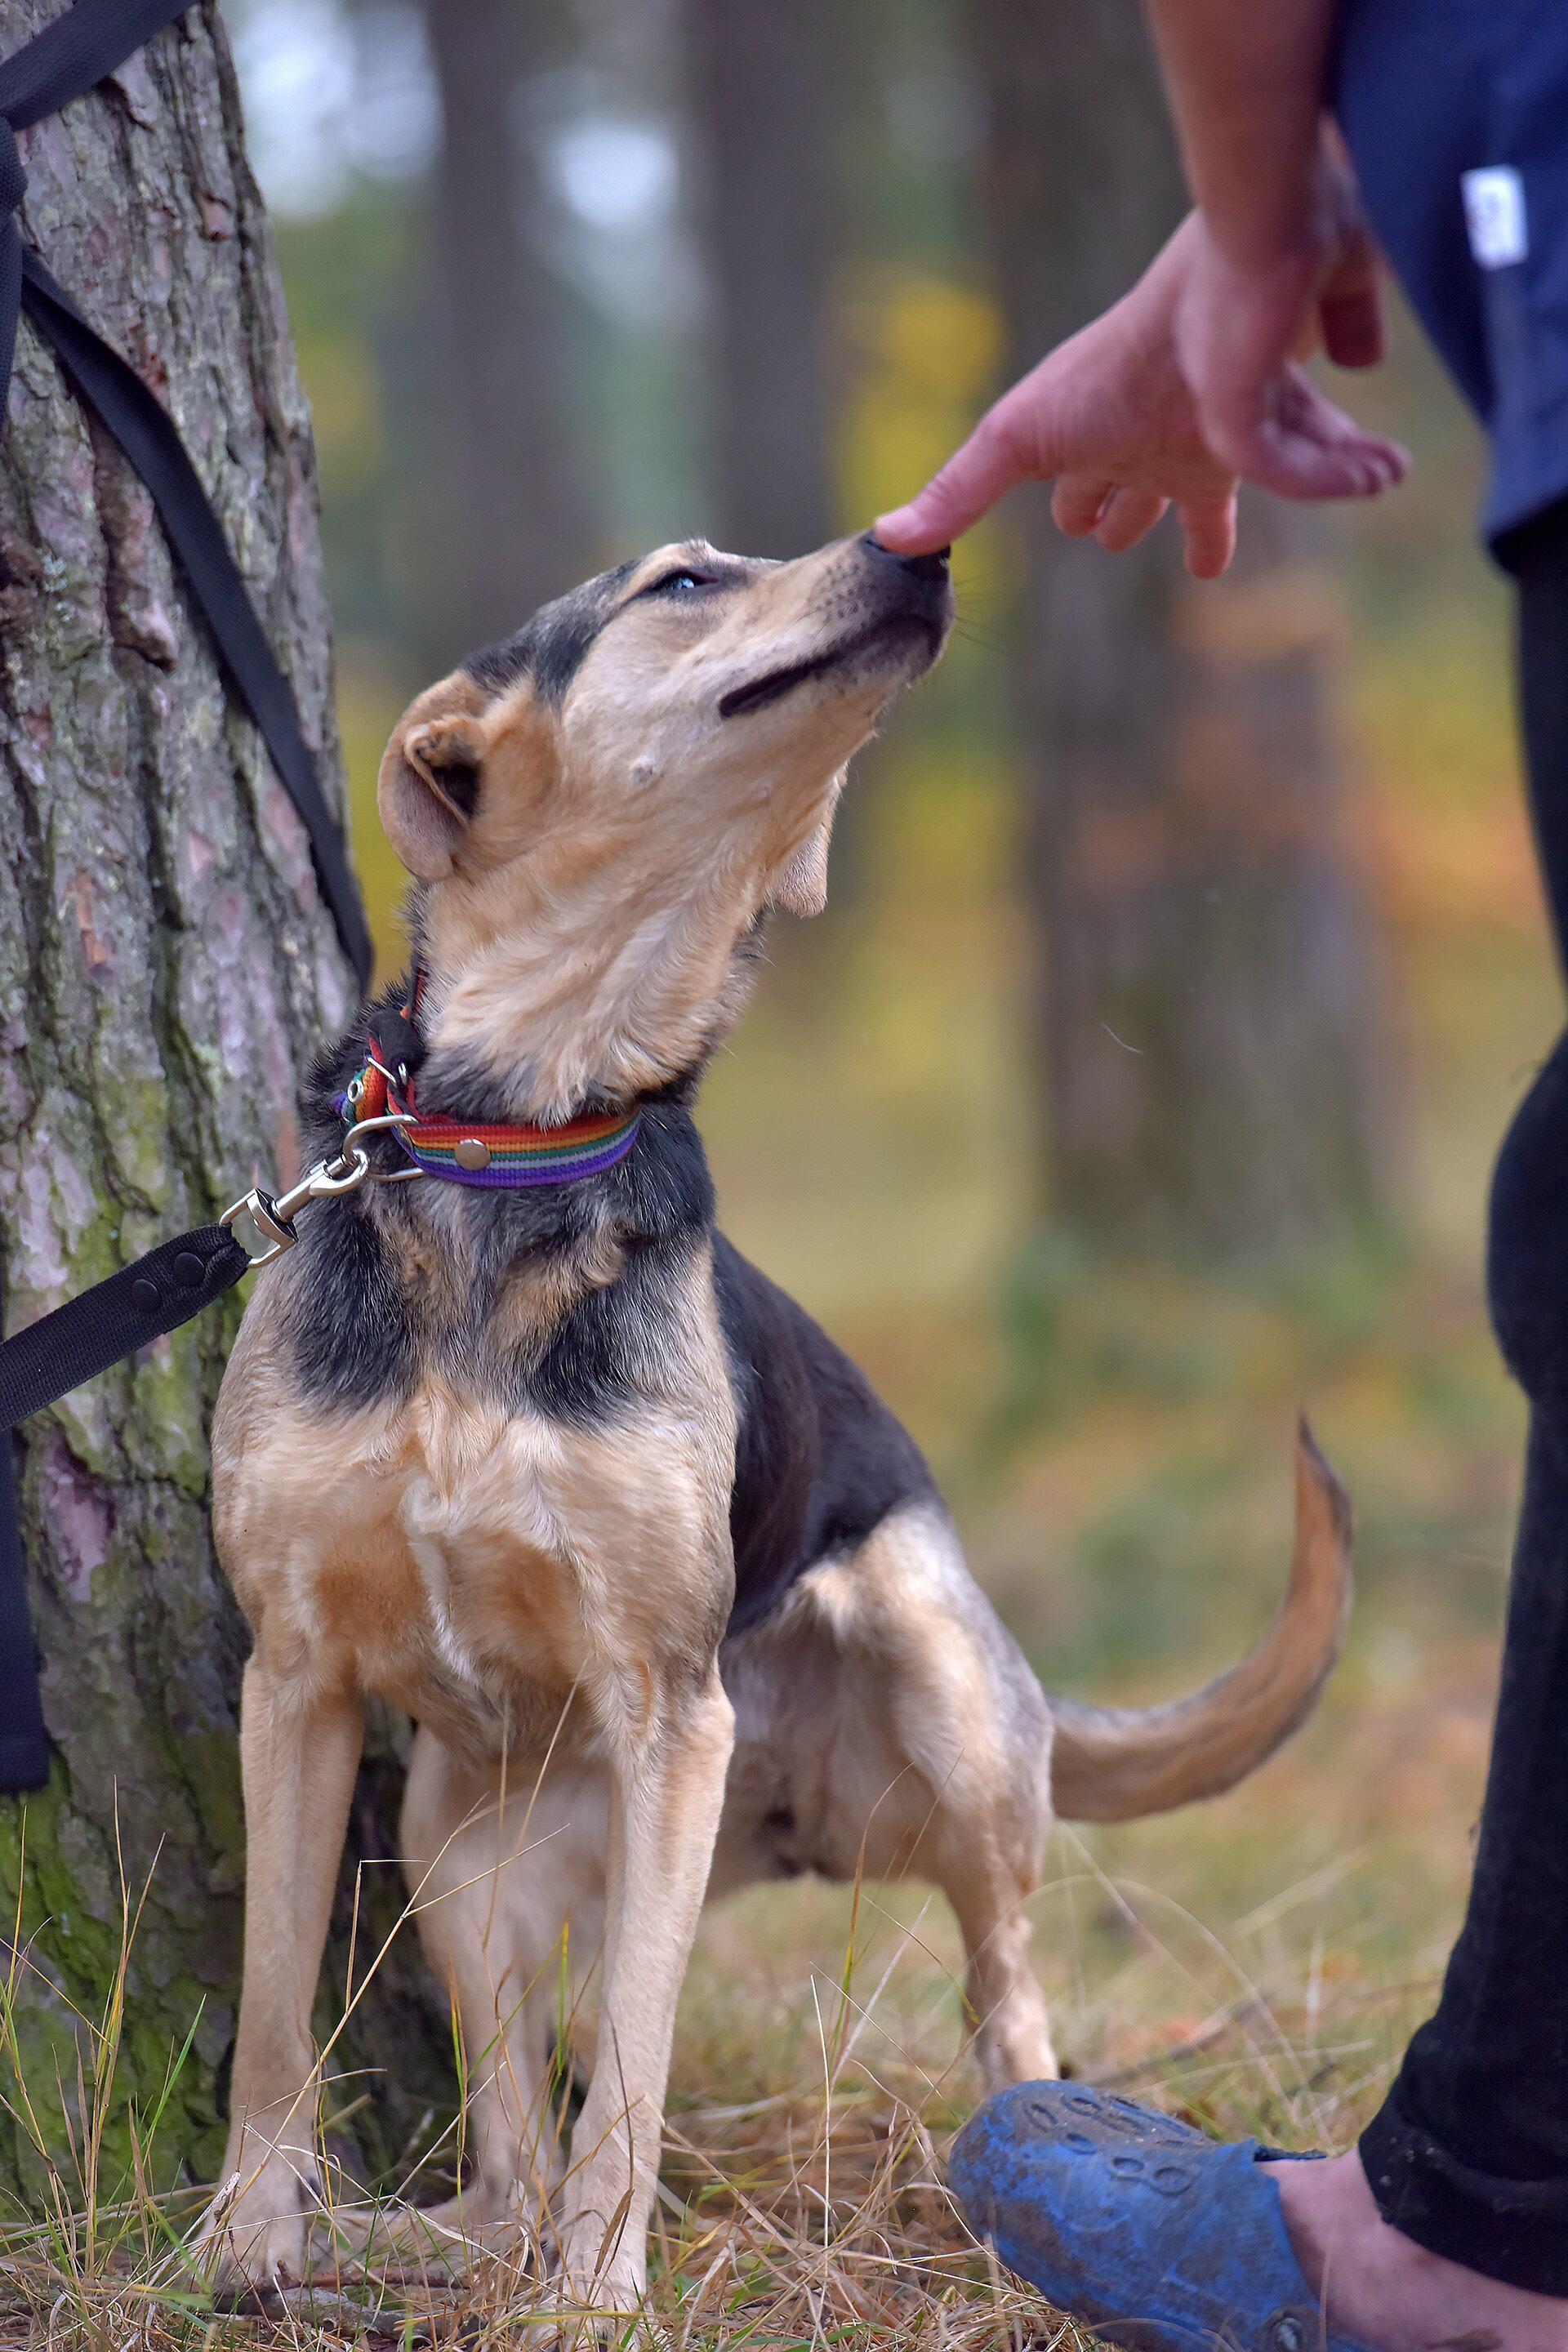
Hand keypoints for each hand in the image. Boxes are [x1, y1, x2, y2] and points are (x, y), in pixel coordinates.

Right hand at [875, 162, 1407, 577]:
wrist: (1203, 307)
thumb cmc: (1109, 372)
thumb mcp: (1019, 439)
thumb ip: (960, 491)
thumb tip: (885, 542)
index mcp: (1113, 456)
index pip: (1096, 499)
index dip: (1092, 516)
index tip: (1096, 531)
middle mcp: (1173, 444)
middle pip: (1168, 491)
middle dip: (1167, 513)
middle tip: (1197, 552)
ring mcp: (1236, 426)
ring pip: (1257, 468)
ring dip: (1289, 479)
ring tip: (1329, 494)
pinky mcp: (1294, 413)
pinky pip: (1327, 448)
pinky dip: (1351, 466)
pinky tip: (1383, 472)